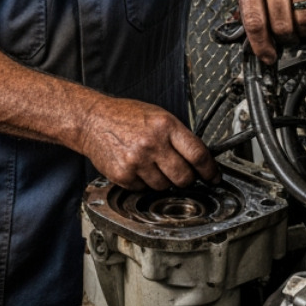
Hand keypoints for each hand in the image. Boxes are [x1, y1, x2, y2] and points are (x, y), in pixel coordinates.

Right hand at [78, 97, 217, 189]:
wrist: (92, 120)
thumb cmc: (125, 116)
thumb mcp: (157, 116)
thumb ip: (178, 136)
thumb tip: (199, 158)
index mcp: (165, 125)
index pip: (198, 154)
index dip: (210, 170)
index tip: (213, 177)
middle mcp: (152, 143)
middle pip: (184, 177)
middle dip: (188, 179)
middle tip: (184, 175)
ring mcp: (137, 161)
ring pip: (165, 186)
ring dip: (164, 181)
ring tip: (153, 165)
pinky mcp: (124, 175)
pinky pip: (144, 189)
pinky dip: (145, 183)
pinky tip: (138, 167)